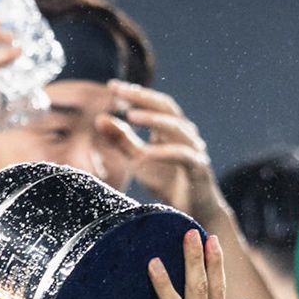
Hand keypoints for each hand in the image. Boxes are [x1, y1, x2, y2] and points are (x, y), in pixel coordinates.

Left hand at [98, 81, 220, 218]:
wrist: (193, 213)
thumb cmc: (169, 183)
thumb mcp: (139, 160)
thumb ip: (122, 140)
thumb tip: (100, 118)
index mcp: (171, 129)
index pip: (154, 104)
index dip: (135, 93)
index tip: (112, 85)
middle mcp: (185, 134)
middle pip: (166, 107)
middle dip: (143, 98)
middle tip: (120, 92)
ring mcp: (194, 150)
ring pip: (176, 128)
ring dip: (153, 120)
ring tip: (131, 116)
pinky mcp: (198, 169)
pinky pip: (182, 156)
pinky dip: (164, 152)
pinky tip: (146, 153)